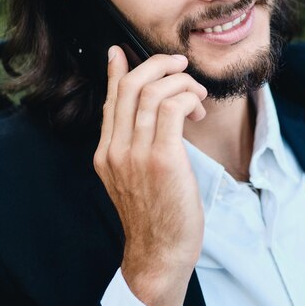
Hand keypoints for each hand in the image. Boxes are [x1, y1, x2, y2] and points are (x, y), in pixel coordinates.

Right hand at [93, 46, 206, 305]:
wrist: (160, 253)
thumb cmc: (156, 215)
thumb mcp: (134, 178)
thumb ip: (135, 146)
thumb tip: (148, 116)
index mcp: (106, 152)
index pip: (111, 99)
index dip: (117, 71)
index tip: (121, 52)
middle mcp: (115, 149)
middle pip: (130, 86)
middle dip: (157, 65)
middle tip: (180, 66)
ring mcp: (135, 154)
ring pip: (152, 91)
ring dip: (180, 82)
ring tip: (197, 93)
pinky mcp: (162, 159)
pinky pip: (171, 107)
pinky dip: (187, 98)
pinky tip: (198, 110)